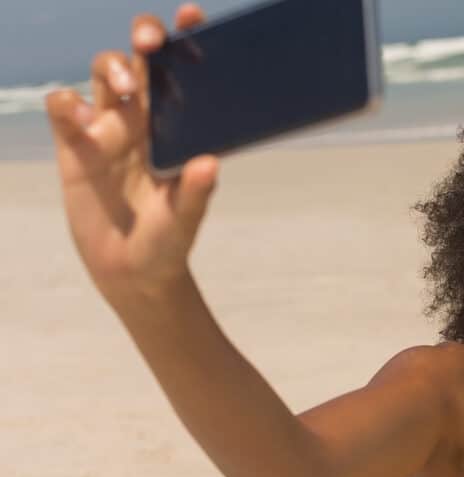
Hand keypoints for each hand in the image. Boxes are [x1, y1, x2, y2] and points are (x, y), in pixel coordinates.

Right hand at [45, 4, 216, 302]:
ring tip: (127, 88)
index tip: (194, 16)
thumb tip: (210, 164)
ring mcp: (108, 130)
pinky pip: (64, 109)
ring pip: (105, 74)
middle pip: (142, 60)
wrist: (131, 274)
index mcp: (178, 128)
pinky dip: (65, 102)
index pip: (183, 76)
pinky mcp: (74, 147)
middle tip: (151, 42)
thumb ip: (196, 194)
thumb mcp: (185, 222)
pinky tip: (75, 115)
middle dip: (146, 39)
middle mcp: (145, 121)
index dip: (185, 40)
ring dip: (114, 68)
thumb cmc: (167, 244)